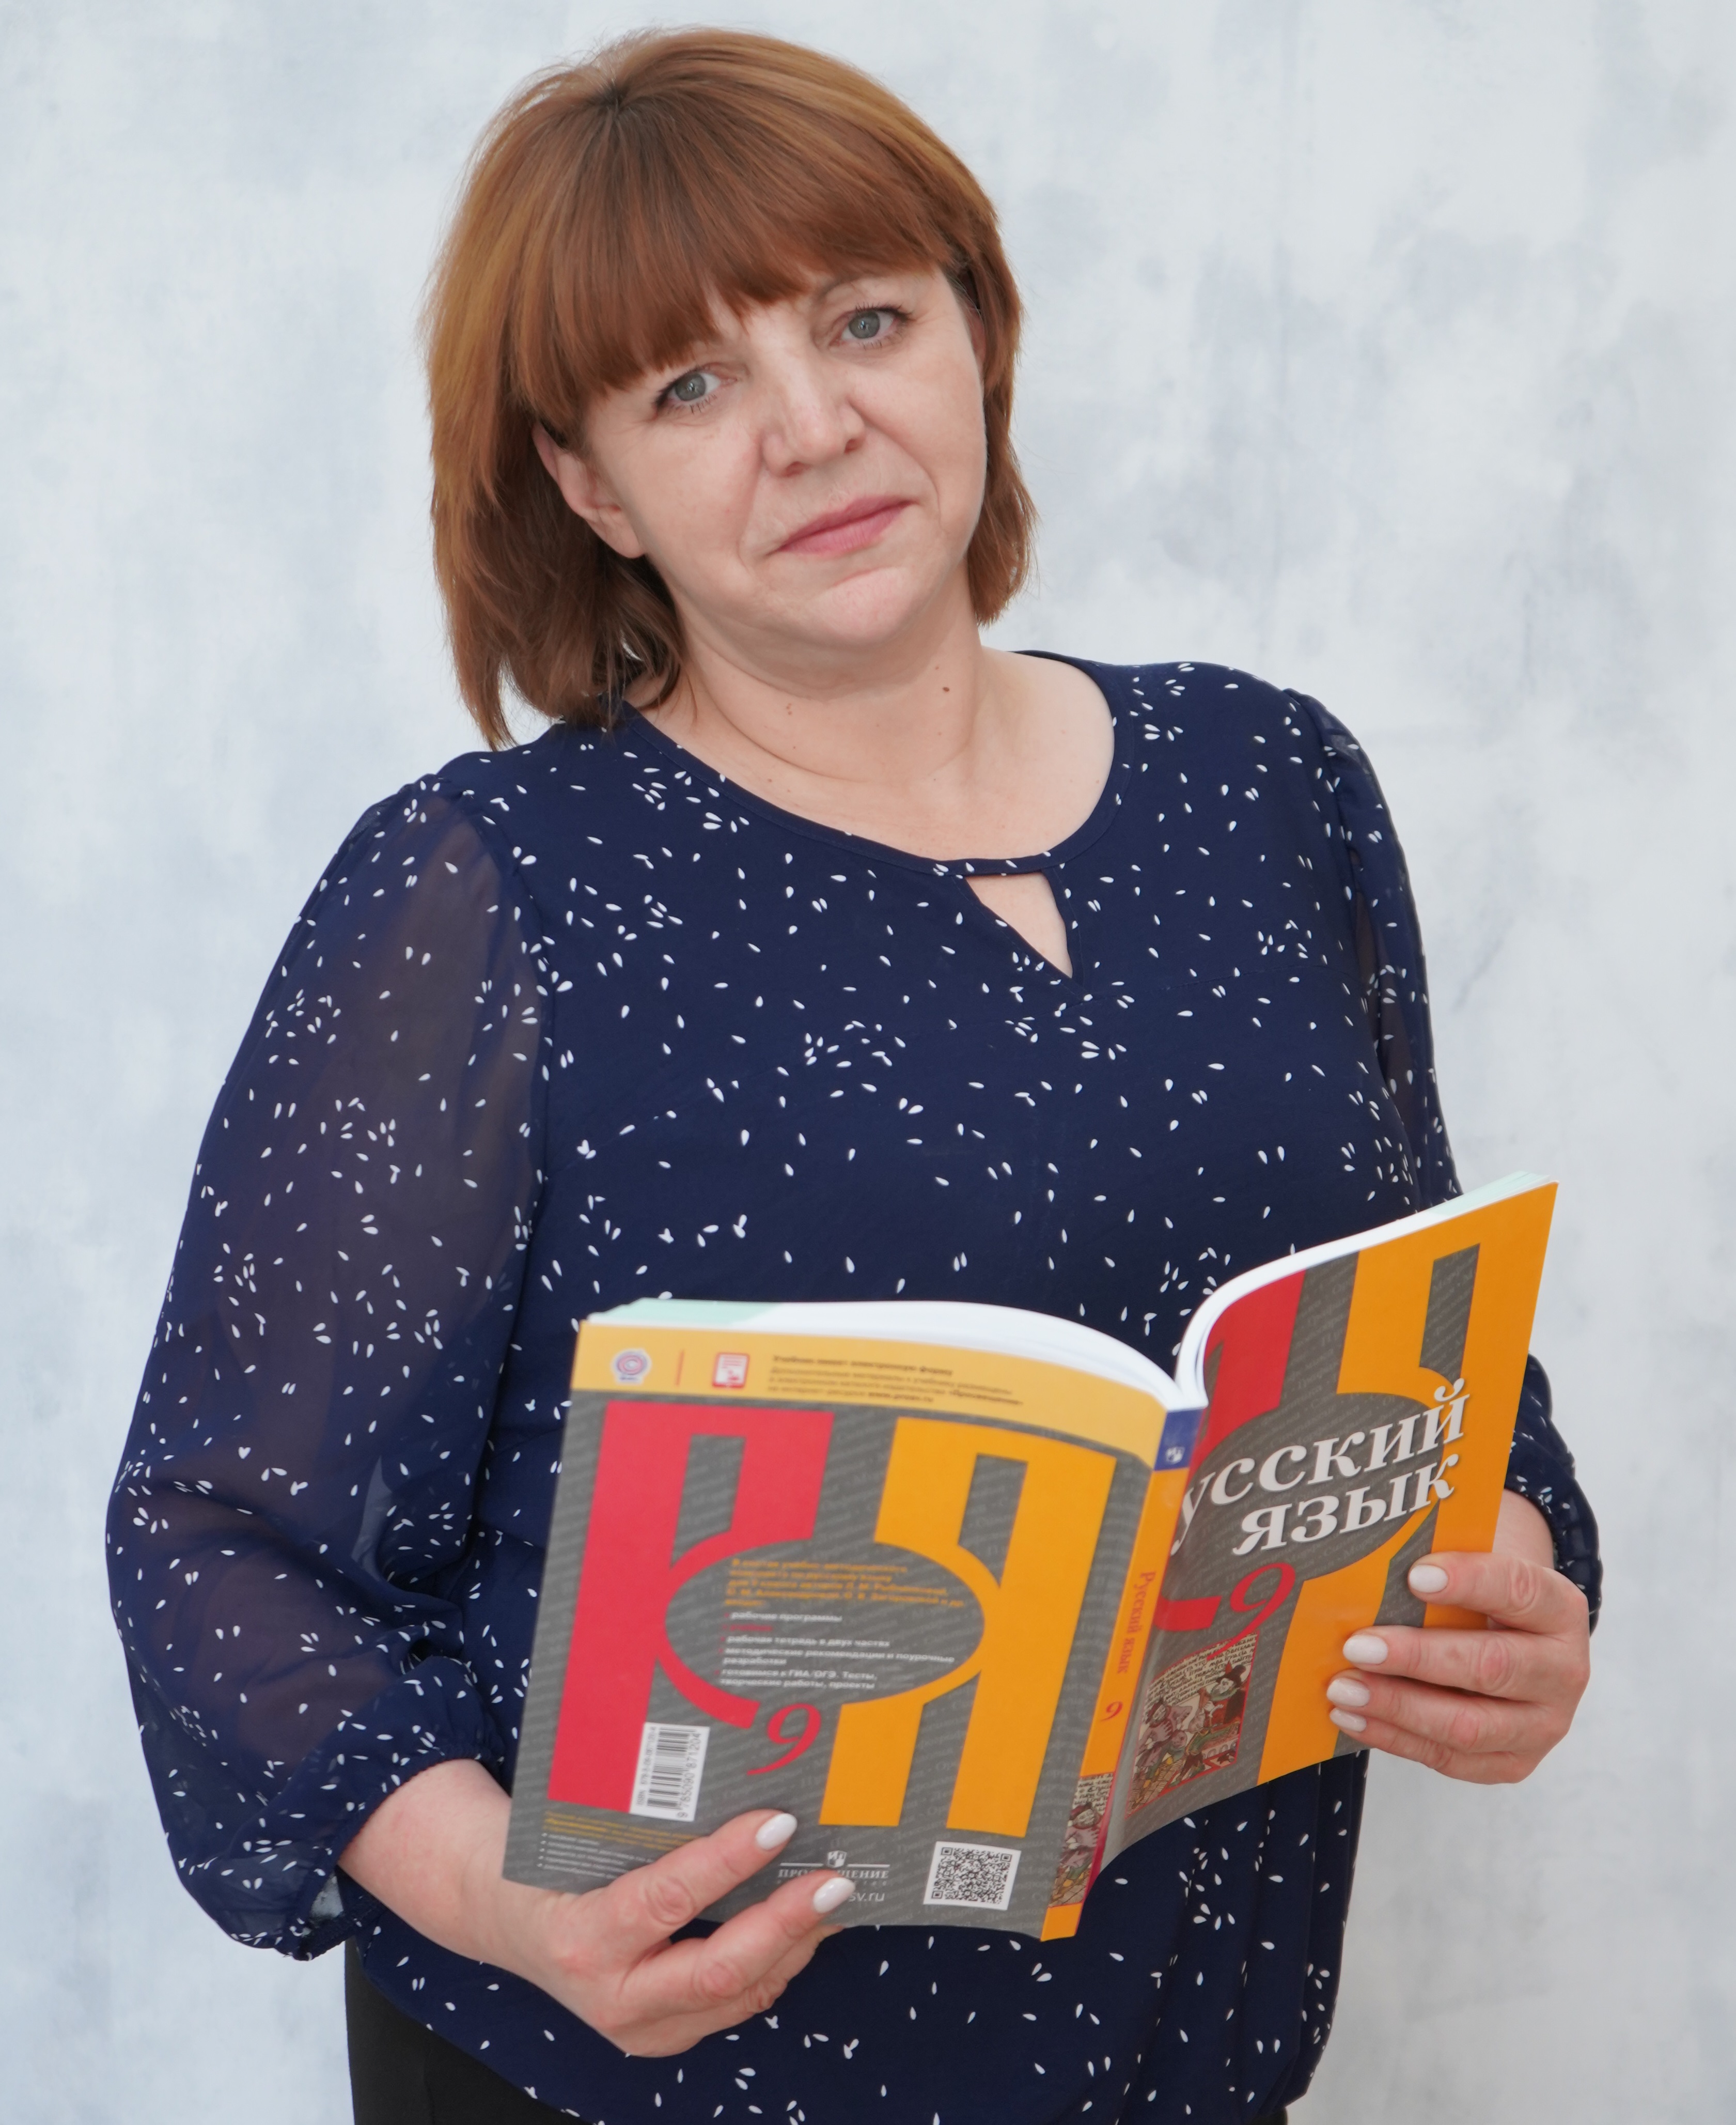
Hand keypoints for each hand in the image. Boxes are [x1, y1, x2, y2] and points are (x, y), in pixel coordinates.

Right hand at [341, 1760, 852, 2055]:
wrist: (501, 1916)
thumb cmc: (542, 1859)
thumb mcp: (574, 1835)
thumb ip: (641, 1813)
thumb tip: (729, 1759)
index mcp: (581, 1937)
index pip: (667, 1899)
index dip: (728, 1861)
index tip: (778, 1821)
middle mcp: (610, 1997)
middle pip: (717, 1970)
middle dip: (785, 1922)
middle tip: (833, 1876)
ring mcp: (640, 2027)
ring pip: (738, 1994)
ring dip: (796, 1943)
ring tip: (835, 1892)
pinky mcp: (664, 2033)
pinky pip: (736, 2003)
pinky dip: (780, 1961)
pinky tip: (809, 1924)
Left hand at [1323, 1492, 1589, 1782]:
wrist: (1517, 1645)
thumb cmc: (1483, 1600)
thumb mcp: (1477, 1570)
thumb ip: (1439, 1564)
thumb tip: (1367, 1559)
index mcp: (1560, 1609)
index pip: (1518, 1590)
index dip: (1469, 1581)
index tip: (1413, 1576)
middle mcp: (1562, 1671)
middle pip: (1491, 1667)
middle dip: (1417, 1657)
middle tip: (1357, 1647)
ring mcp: (1542, 1725)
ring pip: (1468, 1725)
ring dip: (1398, 1707)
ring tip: (1343, 1688)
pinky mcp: (1513, 1762)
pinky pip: (1450, 1758)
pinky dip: (1394, 1738)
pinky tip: (1353, 1717)